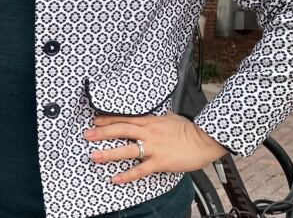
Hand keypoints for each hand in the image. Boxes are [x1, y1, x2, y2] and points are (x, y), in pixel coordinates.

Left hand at [84, 111, 227, 183]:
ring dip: (109, 153)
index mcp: (150, 121)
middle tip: (87, 135)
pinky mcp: (160, 162)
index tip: (94, 121)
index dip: (108, 119)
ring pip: (127, 150)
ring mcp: (154, 147)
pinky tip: (116, 179)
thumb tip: (150, 114)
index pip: (124, 118)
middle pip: (120, 130)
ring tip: (94, 156)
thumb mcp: (170, 117)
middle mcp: (148, 132)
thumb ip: (156, 117)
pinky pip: (140, 170)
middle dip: (101, 133)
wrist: (205, 140)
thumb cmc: (189, 129)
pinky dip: (127, 175)